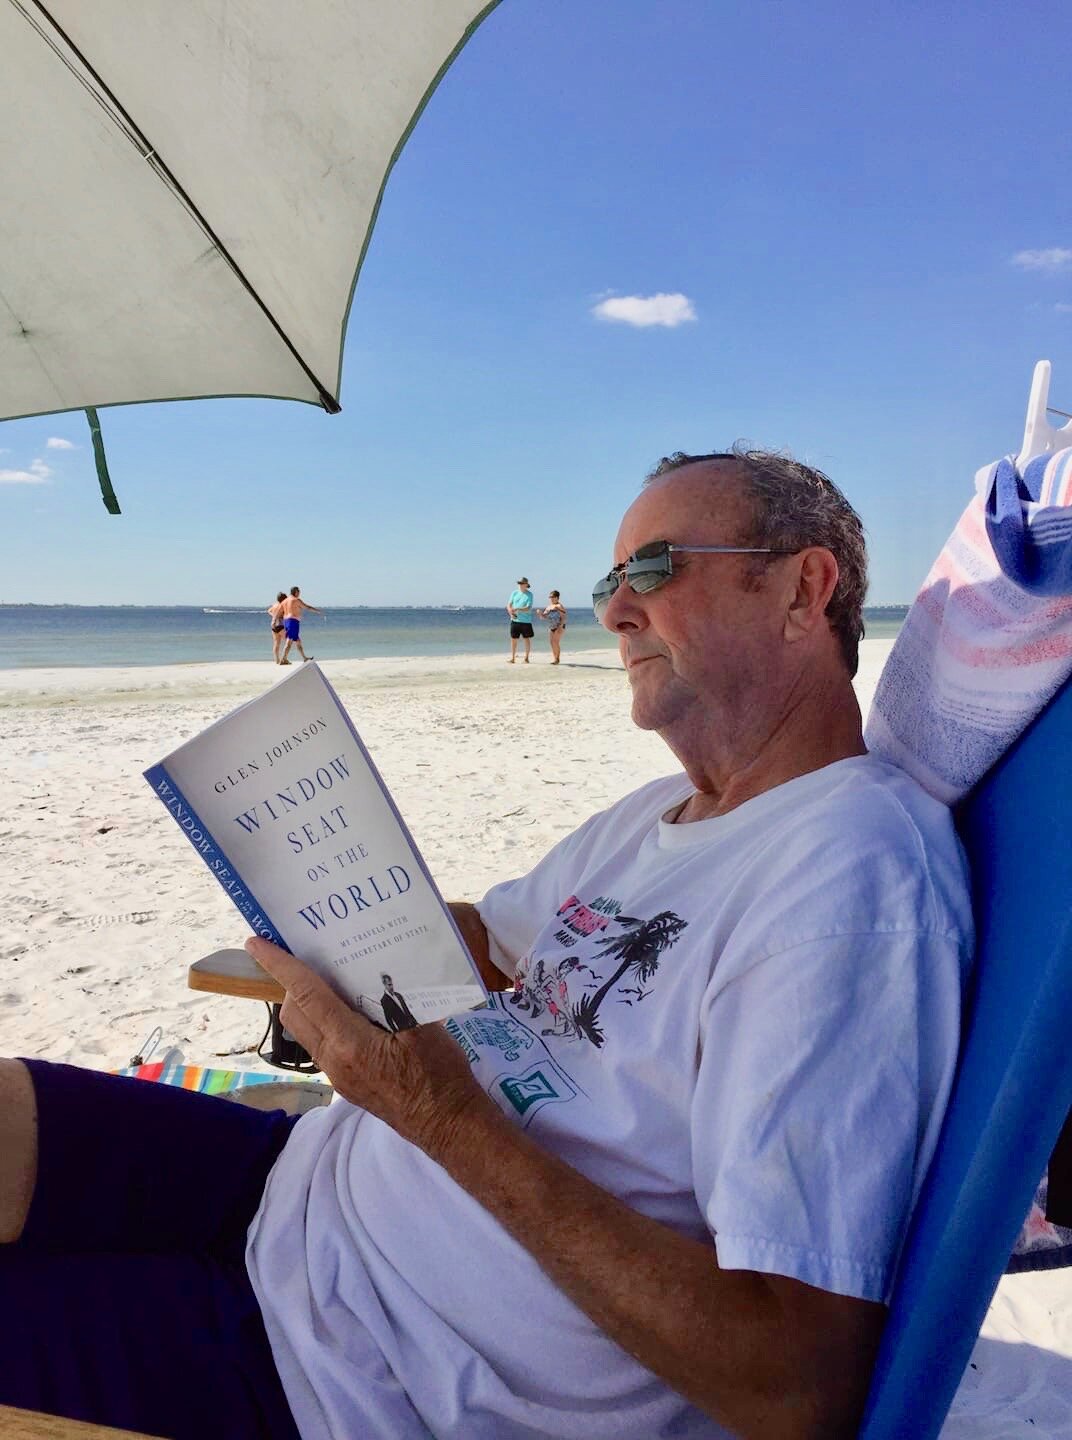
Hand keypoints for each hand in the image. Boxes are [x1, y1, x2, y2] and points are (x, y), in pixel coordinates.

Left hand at [246, 938, 491, 1159]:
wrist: (448, 1125)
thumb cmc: (440, 1075)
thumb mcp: (425, 1029)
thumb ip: (396, 999)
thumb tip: (378, 969)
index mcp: (349, 1043)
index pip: (306, 994)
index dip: (280, 965)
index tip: (257, 943)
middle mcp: (333, 1060)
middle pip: (295, 1013)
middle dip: (291, 981)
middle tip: (307, 955)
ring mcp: (337, 1076)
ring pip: (306, 1031)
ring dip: (307, 1002)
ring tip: (331, 978)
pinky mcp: (346, 1083)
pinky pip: (322, 1044)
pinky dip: (325, 1020)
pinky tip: (353, 1010)